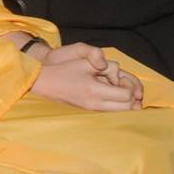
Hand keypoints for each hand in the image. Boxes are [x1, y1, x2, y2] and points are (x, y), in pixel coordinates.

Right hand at [29, 42, 143, 110]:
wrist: (43, 82)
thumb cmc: (63, 69)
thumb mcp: (85, 61)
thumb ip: (107, 65)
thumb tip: (119, 74)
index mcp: (95, 90)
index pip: (126, 95)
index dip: (129, 86)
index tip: (119, 78)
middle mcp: (95, 104)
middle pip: (127, 108)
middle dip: (130, 96)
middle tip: (121, 85)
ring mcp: (92, 110)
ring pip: (121, 113)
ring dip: (125, 103)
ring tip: (119, 91)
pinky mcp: (89, 111)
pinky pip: (111, 113)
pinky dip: (117, 106)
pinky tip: (112, 97)